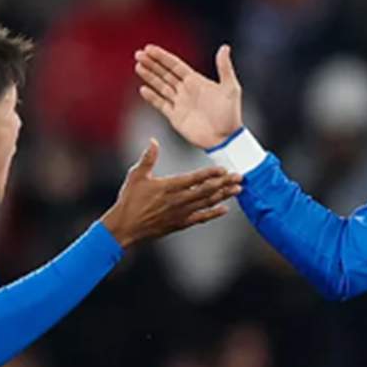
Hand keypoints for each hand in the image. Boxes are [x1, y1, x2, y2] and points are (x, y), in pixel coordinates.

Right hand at [98, 139, 242, 248]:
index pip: (194, 179)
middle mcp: (178, 200)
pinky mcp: (180, 223)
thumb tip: (154, 141)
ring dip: (224, 196)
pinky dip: (213, 214)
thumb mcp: (136, 175)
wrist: (125, 226)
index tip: (224, 169)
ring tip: (238, 190)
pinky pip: (200, 218)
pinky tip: (225, 209)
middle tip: (240, 177)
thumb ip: (148, 158)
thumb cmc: (129, 200)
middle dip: (224, 183)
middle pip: (206, 191)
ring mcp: (180, 213)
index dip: (210, 174)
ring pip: (207, 203)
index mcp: (169, 186)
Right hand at [135, 44, 244, 149]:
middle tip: (138, 54)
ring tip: (138, 66)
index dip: (162, 57)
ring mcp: (180, 103)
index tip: (149, 48)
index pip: (175, 65)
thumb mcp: (230, 88)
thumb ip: (225, 68)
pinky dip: (152, 97)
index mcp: (196, 81)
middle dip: (152, 64)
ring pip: (161, 86)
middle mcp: (186, 90)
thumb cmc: (230, 114)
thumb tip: (225, 47)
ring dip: (149, 77)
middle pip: (165, 73)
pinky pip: (161, 105)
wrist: (225, 139)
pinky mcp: (176, 117)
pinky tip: (143, 89)